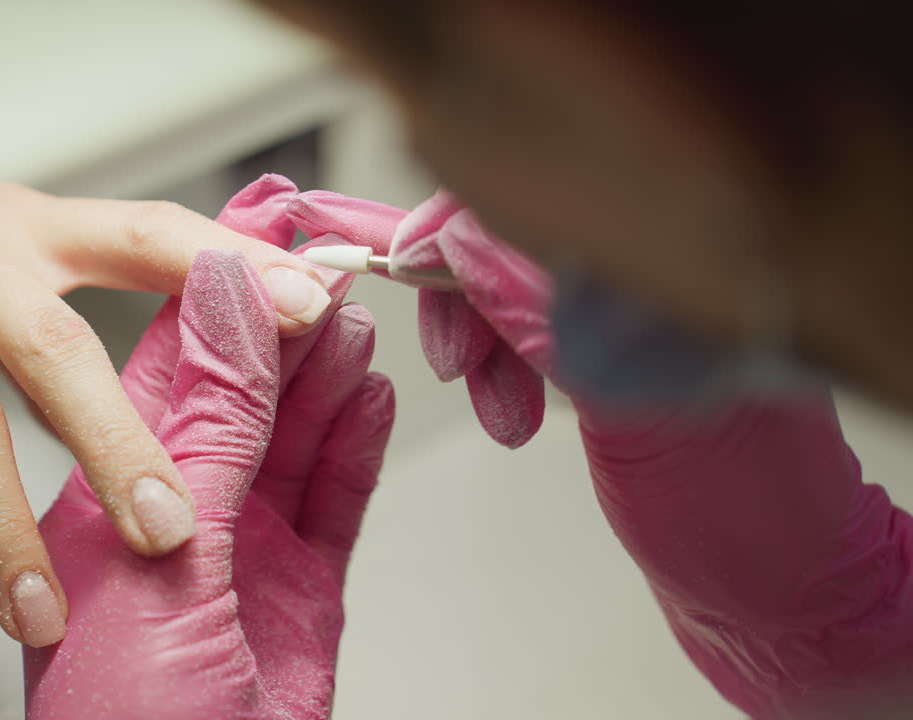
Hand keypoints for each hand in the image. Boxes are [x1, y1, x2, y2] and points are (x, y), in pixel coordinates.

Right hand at [0, 52, 334, 645]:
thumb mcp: (1, 216)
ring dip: (1, 520)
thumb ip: (88, 261)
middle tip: (171, 532)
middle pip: (61, 354)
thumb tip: (202, 292)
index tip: (313, 309)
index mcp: (32, 229)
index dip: (234, 269)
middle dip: (120, 446)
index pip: (151, 237)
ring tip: (39, 605)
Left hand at [24, 245, 392, 717]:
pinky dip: (356, 448)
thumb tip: (225, 301)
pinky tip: (372, 401)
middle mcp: (176, 520)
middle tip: (327, 260)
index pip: (164, 369)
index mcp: (109, 504)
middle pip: (238, 395)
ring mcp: (245, 556)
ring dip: (324, 377)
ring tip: (355, 316)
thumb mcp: (165, 557)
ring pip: (291, 439)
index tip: (260, 229)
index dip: (214, 292)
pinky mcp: (303, 593)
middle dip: (281, 326)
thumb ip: (205, 428)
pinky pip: (334, 501)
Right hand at [289, 188, 912, 715]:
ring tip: (499, 415)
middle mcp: (671, 277)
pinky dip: (507, 363)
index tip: (402, 261)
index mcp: (695, 270)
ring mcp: (650, 310)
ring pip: (521, 282)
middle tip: (453, 365)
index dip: (464, 218)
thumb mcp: (636, 418)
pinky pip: (538, 324)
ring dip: (484, 341)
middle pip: (526, 231)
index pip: (558, 194)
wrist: (787, 599)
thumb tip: (456, 238)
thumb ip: (547, 320)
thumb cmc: (750, 525)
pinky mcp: (629, 347)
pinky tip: (513, 409)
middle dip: (467, 294)